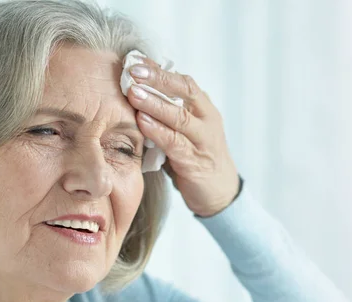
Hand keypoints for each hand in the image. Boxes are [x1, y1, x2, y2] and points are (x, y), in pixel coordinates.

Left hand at [126, 57, 239, 216]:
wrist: (219, 192)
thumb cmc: (193, 156)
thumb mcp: (181, 130)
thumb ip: (164, 114)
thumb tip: (133, 92)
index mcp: (203, 107)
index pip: (182, 80)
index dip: (158, 69)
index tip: (135, 59)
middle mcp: (207, 119)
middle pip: (185, 90)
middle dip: (158, 79)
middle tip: (132, 71)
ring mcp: (204, 140)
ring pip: (180, 116)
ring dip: (154, 103)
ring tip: (133, 93)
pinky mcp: (195, 162)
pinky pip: (175, 143)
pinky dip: (158, 131)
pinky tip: (142, 122)